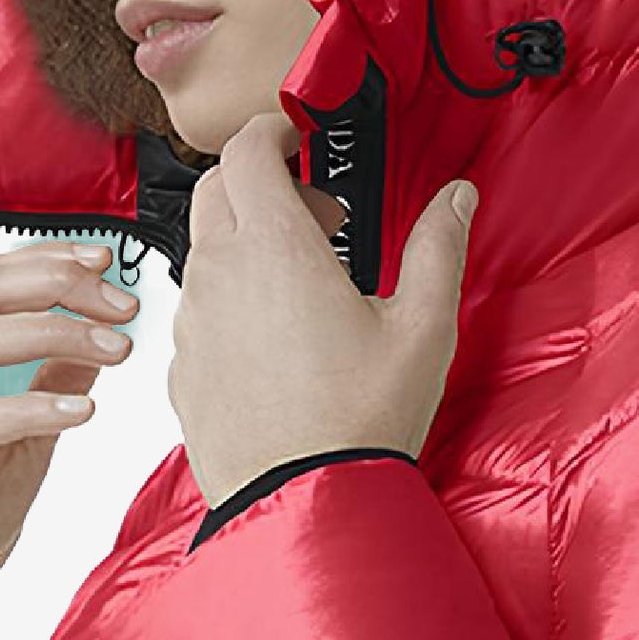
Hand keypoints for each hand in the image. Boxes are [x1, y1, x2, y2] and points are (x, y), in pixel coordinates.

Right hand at [0, 241, 141, 630]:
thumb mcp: (21, 451)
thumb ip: (49, 394)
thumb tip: (100, 345)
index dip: (49, 261)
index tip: (111, 265)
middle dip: (58, 284)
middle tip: (123, 305)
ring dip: (53, 334)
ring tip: (116, 351)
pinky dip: (27, 408)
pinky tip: (79, 413)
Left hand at [170, 112, 475, 512]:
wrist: (306, 508)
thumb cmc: (360, 422)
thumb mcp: (422, 327)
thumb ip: (437, 247)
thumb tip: (456, 198)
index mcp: (273, 246)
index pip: (247, 149)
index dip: (274, 130)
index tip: (301, 140)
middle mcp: (218, 275)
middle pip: (216, 190)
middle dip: (262, 184)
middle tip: (319, 218)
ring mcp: (192, 324)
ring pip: (203, 252)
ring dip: (245, 247)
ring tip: (303, 290)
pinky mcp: (182, 371)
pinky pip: (198, 312)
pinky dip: (230, 304)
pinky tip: (275, 343)